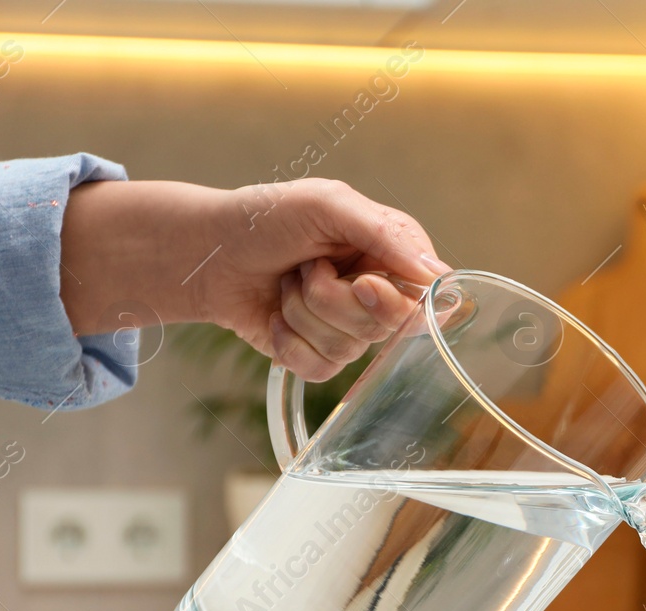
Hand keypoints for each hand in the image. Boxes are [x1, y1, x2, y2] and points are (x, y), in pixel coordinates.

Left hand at [60, 178, 448, 380]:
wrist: (207, 253)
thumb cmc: (266, 217)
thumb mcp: (328, 204)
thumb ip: (385, 234)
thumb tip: (438, 277)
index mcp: (392, 253)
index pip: (426, 297)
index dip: (393, 299)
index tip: (363, 282)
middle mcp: (379, 293)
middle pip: (387, 326)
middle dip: (334, 299)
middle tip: (308, 269)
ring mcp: (350, 327)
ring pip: (350, 348)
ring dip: (303, 313)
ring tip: (286, 283)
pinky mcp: (320, 355)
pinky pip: (322, 370)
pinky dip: (289, 343)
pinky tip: (275, 317)